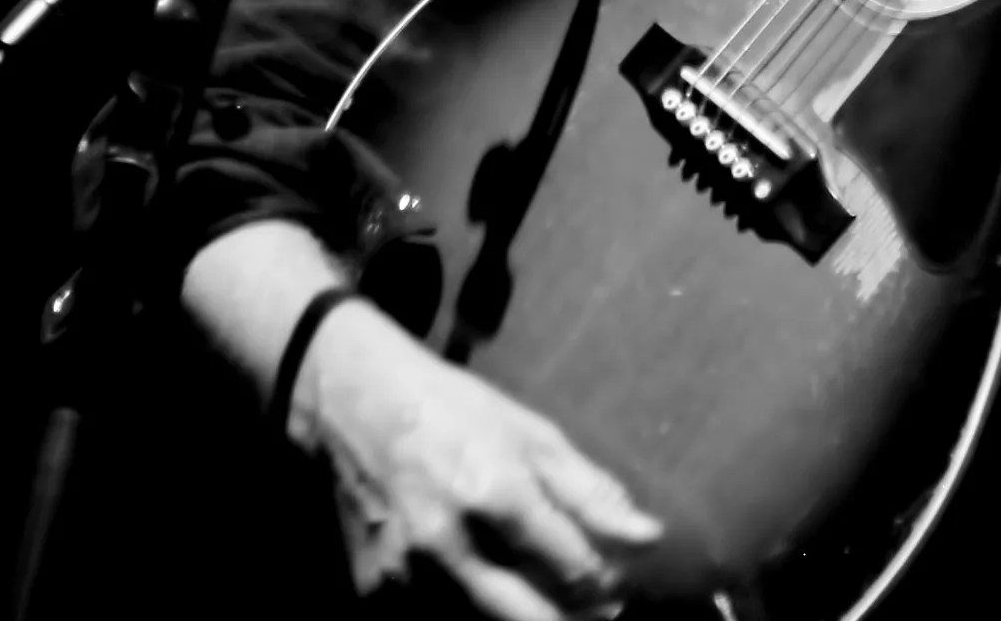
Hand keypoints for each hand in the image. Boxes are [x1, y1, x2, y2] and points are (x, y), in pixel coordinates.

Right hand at [304, 301, 663, 617]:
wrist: (352, 402)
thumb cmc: (453, 409)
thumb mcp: (530, 432)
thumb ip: (590, 491)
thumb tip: (648, 536)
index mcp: (493, 491)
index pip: (570, 565)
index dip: (603, 583)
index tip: (617, 585)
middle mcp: (446, 541)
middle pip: (527, 614)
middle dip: (570, 620)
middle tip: (596, 616)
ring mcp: (405, 572)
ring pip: (483, 619)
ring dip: (523, 615)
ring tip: (547, 599)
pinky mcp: (375, 589)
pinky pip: (437, 613)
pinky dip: (469, 606)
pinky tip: (488, 582)